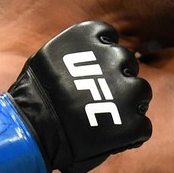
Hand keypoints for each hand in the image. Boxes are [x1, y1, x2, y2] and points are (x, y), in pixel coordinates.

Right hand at [0, 21, 152, 172]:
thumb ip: (75, 55)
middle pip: (128, 62)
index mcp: (89, 38)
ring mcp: (127, 91)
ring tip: (108, 115)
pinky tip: (113, 137)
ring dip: (129, 102)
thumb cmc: (32, 97)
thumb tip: (92, 55)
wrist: (30, 131)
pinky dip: (131, 132)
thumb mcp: (47, 61)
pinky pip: (143, 126)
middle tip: (99, 93)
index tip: (93, 65)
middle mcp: (114, 58)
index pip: (107, 35)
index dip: (102, 51)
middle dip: (117, 76)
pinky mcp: (132, 122)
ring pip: (141, 91)